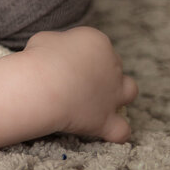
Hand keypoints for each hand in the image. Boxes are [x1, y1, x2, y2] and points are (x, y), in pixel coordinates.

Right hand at [26, 27, 138, 142]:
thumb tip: (57, 51)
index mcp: (97, 42)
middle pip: (113, 66)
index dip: (81, 54)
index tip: (64, 62)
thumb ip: (59, 44)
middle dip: (99, 72)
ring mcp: (113, 94)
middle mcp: (112, 66)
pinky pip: (122, 130)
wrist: (42, 86)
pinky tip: (103, 130)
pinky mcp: (108, 119)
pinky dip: (115, 130)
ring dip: (119, 94)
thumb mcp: (45, 39)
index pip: (97, 46)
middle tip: (75, 80)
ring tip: (98, 99)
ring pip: (130, 91)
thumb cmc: (39, 59)